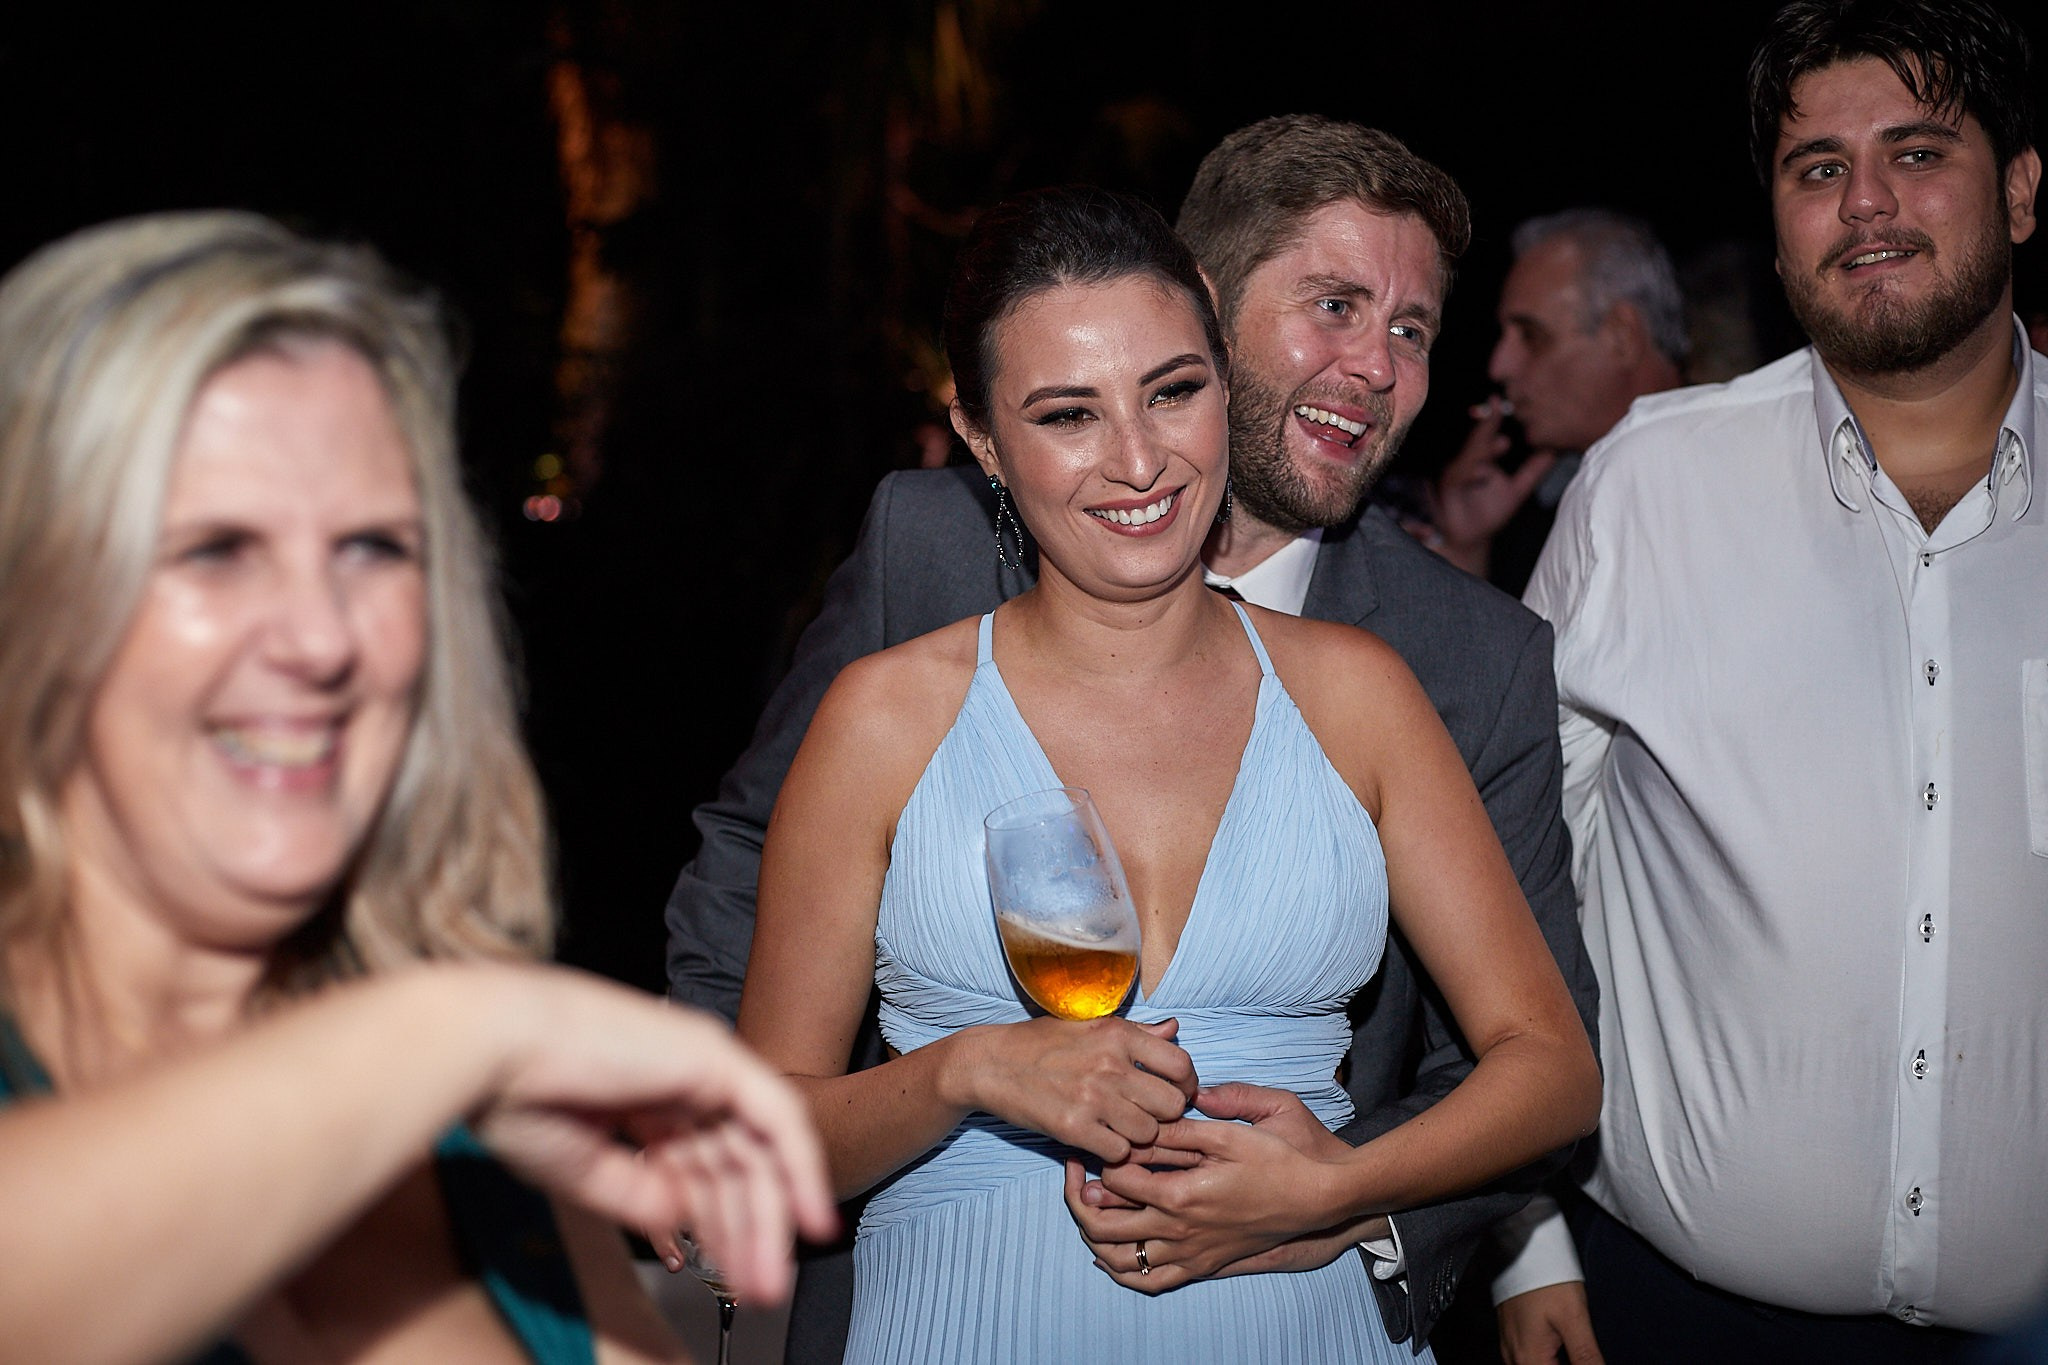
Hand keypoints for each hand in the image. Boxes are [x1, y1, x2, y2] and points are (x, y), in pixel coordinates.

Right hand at [466, 967, 838, 1307]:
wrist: (492, 1050)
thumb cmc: (513, 1097)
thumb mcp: (585, 1170)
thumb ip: (640, 1197)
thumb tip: (684, 1225)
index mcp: (645, 1094)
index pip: (698, 1167)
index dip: (715, 1225)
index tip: (724, 1271)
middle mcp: (681, 1076)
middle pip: (731, 1165)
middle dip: (746, 1233)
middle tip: (756, 1289)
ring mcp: (701, 1064)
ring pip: (756, 1152)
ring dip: (768, 1221)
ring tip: (767, 1281)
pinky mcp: (714, 1058)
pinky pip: (777, 1119)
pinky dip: (798, 1170)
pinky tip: (807, 1219)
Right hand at [959, 1016, 1196, 1164]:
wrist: (989, 1064)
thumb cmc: (1040, 1043)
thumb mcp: (1089, 1025)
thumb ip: (1137, 1031)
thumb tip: (1175, 1029)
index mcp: (1118, 1034)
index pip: (1182, 1065)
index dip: (1186, 1085)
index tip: (1176, 1093)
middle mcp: (1110, 1063)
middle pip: (1172, 1105)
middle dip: (1163, 1114)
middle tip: (1145, 1115)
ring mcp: (1092, 1097)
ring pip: (1148, 1133)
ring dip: (1138, 1136)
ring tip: (1118, 1127)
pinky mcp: (1073, 1127)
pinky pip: (1119, 1152)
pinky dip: (1113, 1151)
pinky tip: (1099, 1138)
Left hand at [1063, 1082, 1367, 1291]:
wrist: (1315, 1198)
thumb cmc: (1276, 1159)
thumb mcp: (1228, 1132)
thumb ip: (1180, 1128)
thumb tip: (1141, 1120)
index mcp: (1181, 1195)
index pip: (1114, 1179)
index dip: (1100, 1155)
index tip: (1099, 1137)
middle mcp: (1179, 1231)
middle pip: (1103, 1226)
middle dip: (1078, 1199)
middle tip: (1075, 1173)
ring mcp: (1190, 1254)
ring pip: (1119, 1261)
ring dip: (1093, 1237)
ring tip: (1088, 1208)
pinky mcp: (1203, 1266)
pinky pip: (1150, 1282)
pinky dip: (1123, 1272)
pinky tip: (1113, 1252)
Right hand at [1426, 397, 1558, 575]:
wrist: (1467, 541)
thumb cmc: (1485, 512)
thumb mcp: (1516, 489)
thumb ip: (1533, 470)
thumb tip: (1555, 450)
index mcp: (1480, 457)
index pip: (1487, 433)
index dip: (1495, 417)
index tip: (1506, 402)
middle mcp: (1464, 462)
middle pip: (1476, 440)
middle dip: (1487, 425)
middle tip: (1499, 408)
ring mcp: (1453, 475)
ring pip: (1467, 458)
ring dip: (1482, 449)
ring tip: (1501, 443)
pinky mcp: (1445, 491)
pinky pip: (1457, 480)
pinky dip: (1470, 475)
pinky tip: (1482, 474)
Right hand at [1497, 1280, 1603, 1364]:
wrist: (1520, 1247)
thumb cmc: (1547, 1279)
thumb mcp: (1574, 1318)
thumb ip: (1586, 1357)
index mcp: (1529, 1359)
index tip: (1591, 1359)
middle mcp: (1514, 1358)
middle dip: (1570, 1364)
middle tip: (1587, 1356)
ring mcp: (1509, 1348)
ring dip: (1555, 1364)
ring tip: (1578, 1356)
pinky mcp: (1510, 1337)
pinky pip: (1527, 1362)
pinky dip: (1546, 1362)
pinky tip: (1563, 1356)